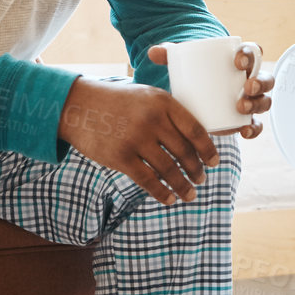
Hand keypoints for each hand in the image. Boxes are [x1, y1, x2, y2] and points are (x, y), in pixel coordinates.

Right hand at [58, 77, 218, 205]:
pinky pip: (147, 180)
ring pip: (168, 169)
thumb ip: (169, 111)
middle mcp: (152, 120)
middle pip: (184, 152)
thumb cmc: (118, 101)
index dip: (208, 149)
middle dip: (197, 170)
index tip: (215, 162)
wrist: (79, 105)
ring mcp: (135, 139)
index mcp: (163, 102)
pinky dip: (162, 193)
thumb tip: (197, 134)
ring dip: (183, 186)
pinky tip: (169, 199)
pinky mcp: (120, 157)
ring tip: (190, 194)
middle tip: (201, 179)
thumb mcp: (147, 95)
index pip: (195, 130)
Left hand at [146, 43, 273, 139]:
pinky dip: (254, 129)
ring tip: (241, 107)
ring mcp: (250, 101)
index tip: (236, 61)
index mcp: (241, 60)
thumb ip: (169, 55)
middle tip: (246, 87)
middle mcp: (250, 80)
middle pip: (264, 79)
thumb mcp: (182, 63)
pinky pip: (256, 125)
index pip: (253, 52)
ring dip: (257, 104)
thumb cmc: (193, 74)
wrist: (194, 97)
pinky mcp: (244, 120)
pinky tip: (245, 131)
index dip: (250, 55)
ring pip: (264, 101)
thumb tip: (153, 53)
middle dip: (259, 82)